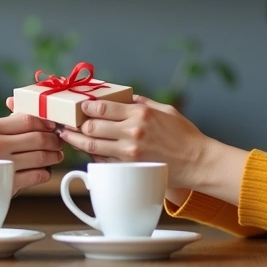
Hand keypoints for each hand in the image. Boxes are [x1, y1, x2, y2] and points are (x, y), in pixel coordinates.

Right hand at [0, 113, 63, 191]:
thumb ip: (2, 127)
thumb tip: (29, 118)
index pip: (28, 118)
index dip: (46, 122)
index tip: (53, 126)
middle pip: (39, 137)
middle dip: (54, 141)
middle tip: (59, 144)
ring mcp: (0, 164)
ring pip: (41, 157)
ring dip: (53, 157)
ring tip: (54, 158)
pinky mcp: (4, 184)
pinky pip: (35, 176)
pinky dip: (44, 174)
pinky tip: (43, 172)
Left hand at [59, 95, 211, 189]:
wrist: (198, 162)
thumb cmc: (184, 135)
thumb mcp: (165, 110)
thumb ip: (142, 103)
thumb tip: (124, 98)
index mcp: (139, 114)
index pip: (101, 108)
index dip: (85, 107)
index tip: (79, 106)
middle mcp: (132, 132)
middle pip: (91, 127)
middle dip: (76, 124)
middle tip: (68, 122)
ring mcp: (129, 153)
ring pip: (92, 146)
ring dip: (76, 140)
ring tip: (68, 136)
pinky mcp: (129, 168)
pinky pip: (103, 161)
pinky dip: (93, 155)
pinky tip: (87, 150)